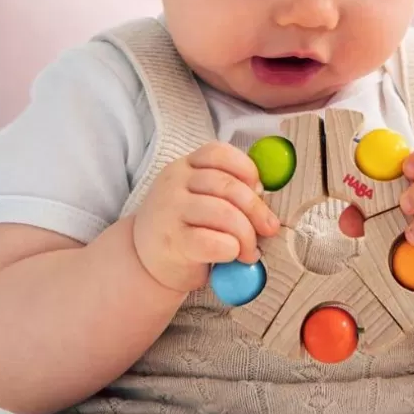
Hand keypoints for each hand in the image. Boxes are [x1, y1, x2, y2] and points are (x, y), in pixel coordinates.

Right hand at [132, 142, 279, 292]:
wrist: (144, 260)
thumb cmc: (184, 227)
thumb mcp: (200, 198)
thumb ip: (226, 190)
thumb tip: (263, 195)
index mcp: (185, 166)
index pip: (219, 153)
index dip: (247, 169)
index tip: (259, 190)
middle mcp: (174, 183)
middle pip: (228, 186)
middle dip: (257, 210)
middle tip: (268, 230)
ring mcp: (171, 211)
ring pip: (225, 214)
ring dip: (247, 235)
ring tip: (250, 251)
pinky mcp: (173, 241)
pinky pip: (214, 242)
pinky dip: (232, 249)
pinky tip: (232, 256)